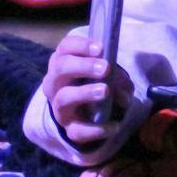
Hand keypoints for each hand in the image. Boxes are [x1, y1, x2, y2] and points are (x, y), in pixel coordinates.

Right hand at [39, 34, 136, 164]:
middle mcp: (55, 83)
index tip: (100, 48)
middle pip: (60, 68)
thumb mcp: (107, 76)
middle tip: (104, 68)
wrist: (86, 116)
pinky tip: (114, 125)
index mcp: (62, 62)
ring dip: (84, 92)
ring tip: (105, 91)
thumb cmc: (94, 85)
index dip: (81, 46)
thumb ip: (116, 76)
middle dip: (82, 66)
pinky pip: (78, 131)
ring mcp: (60, 108)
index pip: (65, 48)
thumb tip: (120, 85)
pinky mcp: (69, 129)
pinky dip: (96, 129)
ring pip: (64, 98)